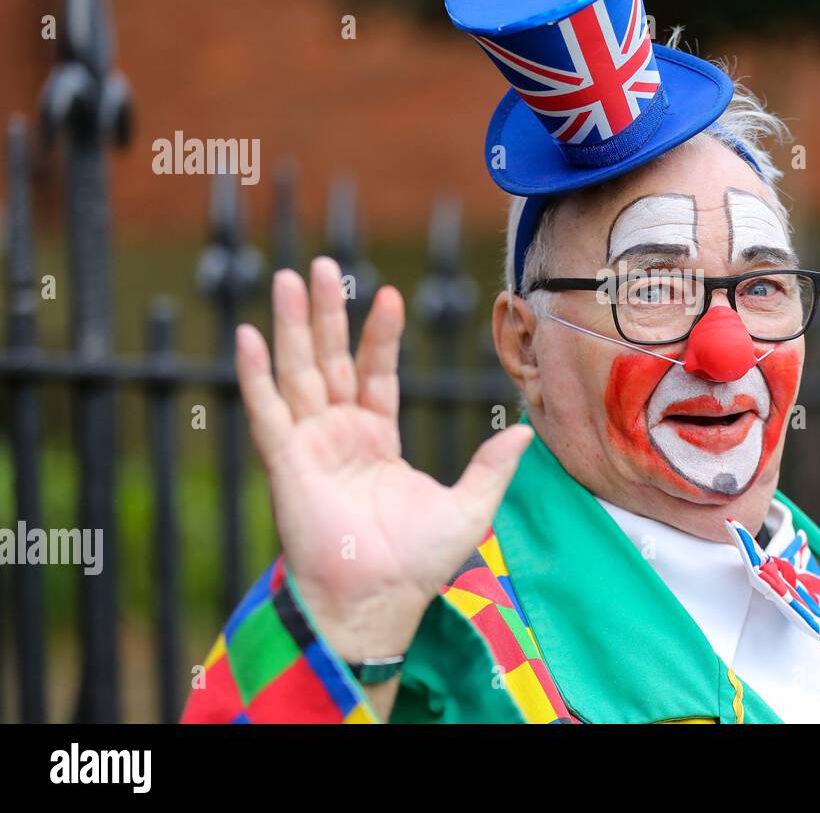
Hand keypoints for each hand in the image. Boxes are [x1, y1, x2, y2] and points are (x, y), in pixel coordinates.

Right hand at [234, 257, 532, 664]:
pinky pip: (268, 411)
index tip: (388, 293)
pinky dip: (255, 373)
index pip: (376, 372)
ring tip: (287, 277)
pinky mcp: (287, 464)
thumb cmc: (419, 564)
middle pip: (330, 360)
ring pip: (298, 372)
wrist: (381, 602)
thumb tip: (524, 434)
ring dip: (292, 325)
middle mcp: (339, 436)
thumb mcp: (470, 508)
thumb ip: (492, 467)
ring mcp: (310, 446)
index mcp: (377, 440)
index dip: (380, 334)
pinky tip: (248, 334)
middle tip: (320, 264)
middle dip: (326, 312)